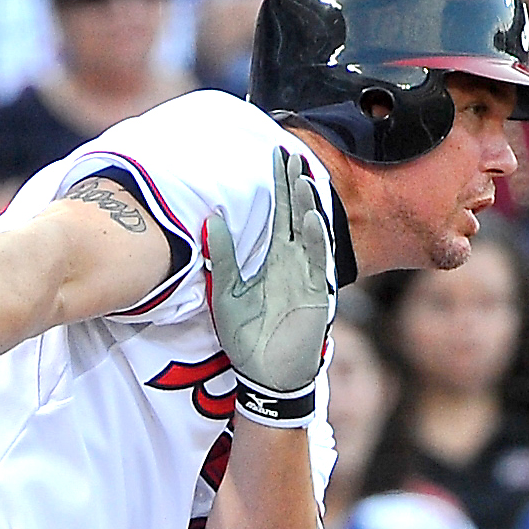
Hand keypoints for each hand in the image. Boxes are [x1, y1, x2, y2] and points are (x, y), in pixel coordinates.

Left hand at [205, 150, 331, 427]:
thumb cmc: (248, 336)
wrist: (266, 375)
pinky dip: (318, 242)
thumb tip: (209, 218)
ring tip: (303, 179)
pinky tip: (314, 219)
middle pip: (296, 216)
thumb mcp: (225, 292)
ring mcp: (307, 278)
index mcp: (274, 260)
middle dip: (295, 186)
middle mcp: (294, 264)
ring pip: (311, 235)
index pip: (278, 214)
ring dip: (308, 208)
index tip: (276, 155)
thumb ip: (221, 256)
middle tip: (291, 153)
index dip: (278, 186)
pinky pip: (319, 265)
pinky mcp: (317, 297)